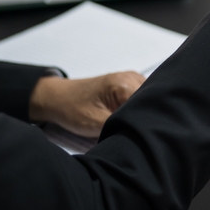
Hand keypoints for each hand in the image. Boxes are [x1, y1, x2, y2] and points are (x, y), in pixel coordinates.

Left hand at [29, 72, 145, 136]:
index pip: (150, 104)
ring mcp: (131, 78)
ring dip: (143, 111)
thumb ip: (122, 126)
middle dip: (147, 116)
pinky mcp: (128, 83)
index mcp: (124, 84)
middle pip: (151, 100)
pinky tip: (132, 116)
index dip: (148, 120)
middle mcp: (132, 77)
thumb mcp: (97, 123)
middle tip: (137, 130)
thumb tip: (144, 132)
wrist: (57, 98)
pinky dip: (139, 107)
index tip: (143, 133)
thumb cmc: (73, 109)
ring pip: (148, 99)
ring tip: (132, 123)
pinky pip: (142, 96)